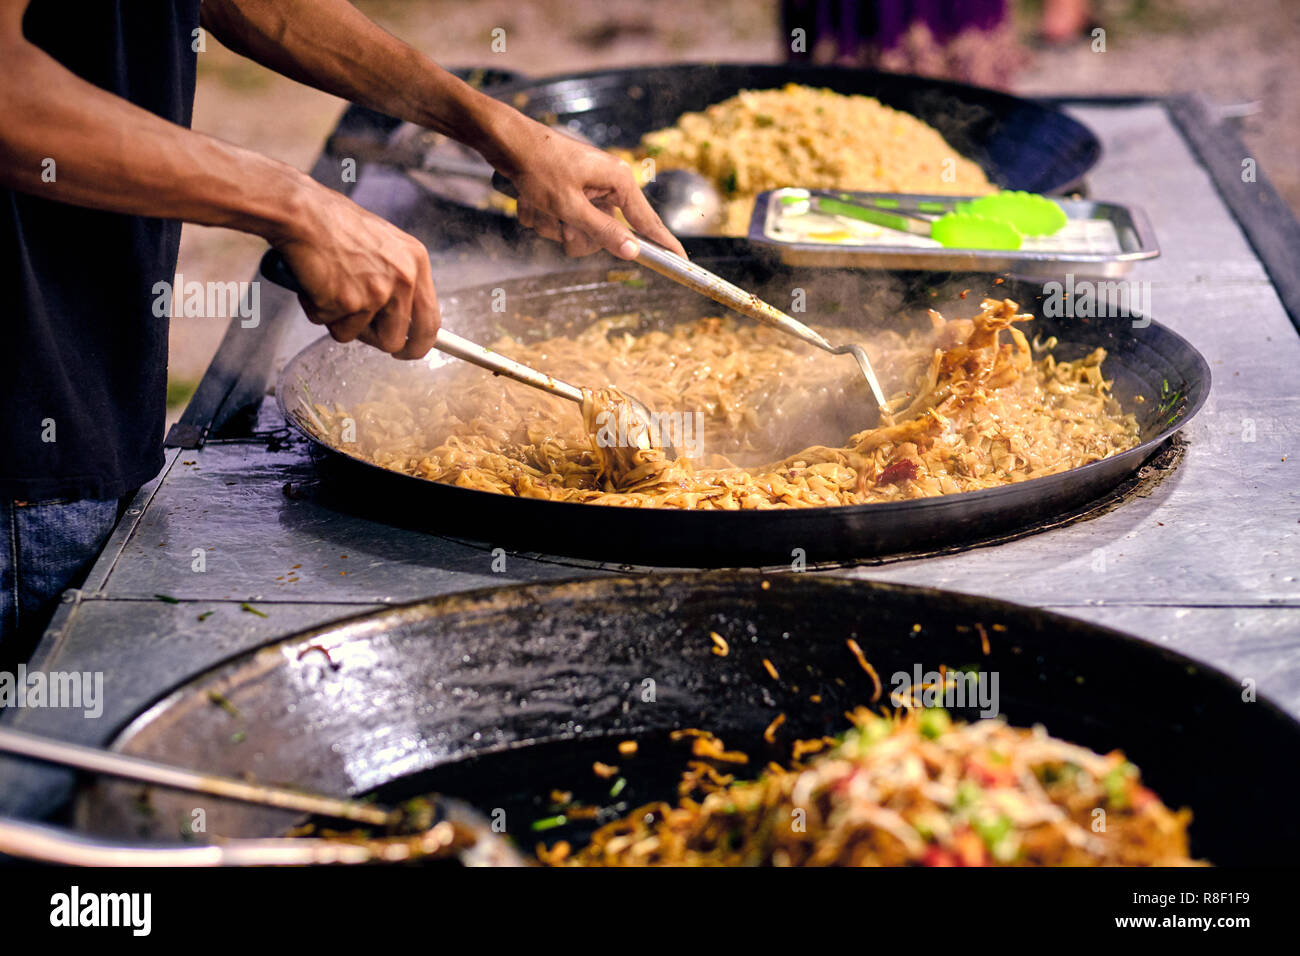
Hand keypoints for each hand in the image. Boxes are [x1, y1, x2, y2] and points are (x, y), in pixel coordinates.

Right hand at [274, 187, 439, 358]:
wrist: (302, 213)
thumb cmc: (334, 223)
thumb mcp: (384, 245)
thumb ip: (395, 278)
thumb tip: (398, 318)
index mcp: (416, 262)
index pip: (430, 319)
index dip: (419, 343)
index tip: (409, 350)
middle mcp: (404, 279)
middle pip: (395, 339)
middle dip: (375, 340)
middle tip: (358, 328)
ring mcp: (378, 293)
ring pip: (360, 336)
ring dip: (341, 321)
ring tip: (329, 288)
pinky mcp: (349, 303)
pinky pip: (333, 327)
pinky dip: (319, 312)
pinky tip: (315, 284)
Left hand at [500, 119, 686, 259]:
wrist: (505, 143)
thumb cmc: (538, 166)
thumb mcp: (570, 206)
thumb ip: (603, 231)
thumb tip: (633, 251)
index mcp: (618, 180)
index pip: (648, 221)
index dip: (663, 244)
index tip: (682, 262)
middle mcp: (606, 184)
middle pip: (605, 234)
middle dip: (575, 234)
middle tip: (558, 220)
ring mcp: (585, 189)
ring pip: (577, 231)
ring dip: (552, 224)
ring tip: (537, 203)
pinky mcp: (567, 192)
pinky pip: (559, 221)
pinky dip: (541, 216)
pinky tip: (529, 199)